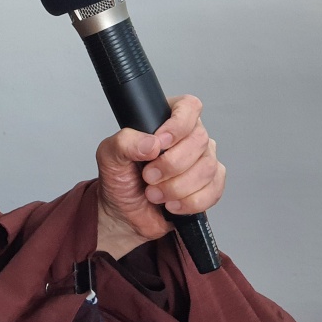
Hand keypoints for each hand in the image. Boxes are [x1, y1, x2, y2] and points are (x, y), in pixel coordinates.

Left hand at [95, 95, 224, 258]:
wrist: (125, 214)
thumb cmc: (120, 180)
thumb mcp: (109, 156)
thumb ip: (124, 143)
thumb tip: (151, 143)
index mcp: (166, 120)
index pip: (188, 107)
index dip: (178, 125)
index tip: (160, 143)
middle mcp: (189, 137)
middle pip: (199, 140)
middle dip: (171, 164)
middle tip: (148, 176)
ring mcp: (202, 161)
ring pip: (207, 168)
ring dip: (177, 187)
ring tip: (154, 194)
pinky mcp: (209, 186)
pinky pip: (212, 191)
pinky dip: (189, 202)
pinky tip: (171, 204)